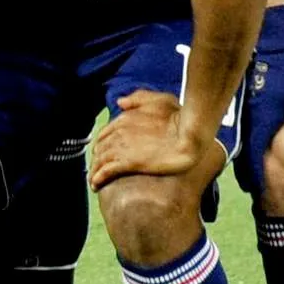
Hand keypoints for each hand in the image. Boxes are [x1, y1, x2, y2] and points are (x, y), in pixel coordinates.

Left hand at [90, 89, 226, 190]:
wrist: (190, 136)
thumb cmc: (179, 117)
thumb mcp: (160, 99)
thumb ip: (138, 98)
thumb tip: (121, 102)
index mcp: (126, 118)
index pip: (105, 133)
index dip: (102, 143)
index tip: (103, 153)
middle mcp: (120, 132)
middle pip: (100, 147)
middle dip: (97, 158)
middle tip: (97, 168)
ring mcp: (123, 148)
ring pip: (100, 160)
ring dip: (94, 170)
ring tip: (94, 181)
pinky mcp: (129, 163)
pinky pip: (106, 171)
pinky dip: (98, 178)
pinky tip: (95, 185)